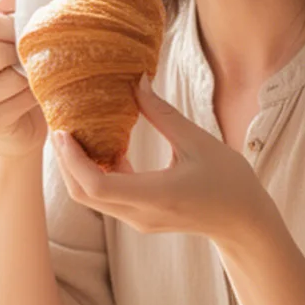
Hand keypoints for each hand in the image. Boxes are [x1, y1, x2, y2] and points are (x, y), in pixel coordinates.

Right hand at [0, 0, 46, 159]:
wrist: (18, 130)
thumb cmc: (14, 81)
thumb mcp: (7, 45)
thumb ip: (6, 15)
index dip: (15, 25)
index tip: (28, 33)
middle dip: (22, 53)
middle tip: (33, 58)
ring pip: (11, 77)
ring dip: (31, 77)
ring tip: (35, 79)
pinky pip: (19, 100)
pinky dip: (34, 96)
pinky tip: (34, 98)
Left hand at [54, 75, 272, 248]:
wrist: (244, 222)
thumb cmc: (229, 181)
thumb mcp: (198, 141)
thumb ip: (163, 114)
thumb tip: (138, 82)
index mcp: (154, 195)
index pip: (96, 185)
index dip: (72, 159)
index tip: (63, 131)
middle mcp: (140, 214)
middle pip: (84, 194)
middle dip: (66, 161)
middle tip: (60, 126)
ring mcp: (139, 220)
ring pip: (92, 198)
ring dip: (79, 168)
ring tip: (76, 133)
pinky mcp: (141, 218)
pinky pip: (108, 198)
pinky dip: (97, 173)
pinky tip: (105, 146)